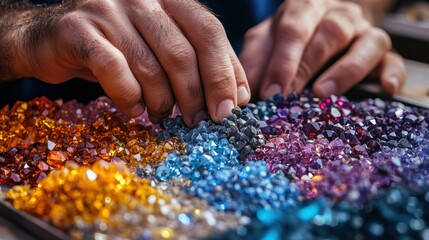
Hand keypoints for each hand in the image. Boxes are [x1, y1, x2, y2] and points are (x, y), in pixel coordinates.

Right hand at [17, 0, 249, 126]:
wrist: (52, 38)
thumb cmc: (119, 49)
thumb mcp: (163, 50)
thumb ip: (199, 64)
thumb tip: (238, 97)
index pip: (209, 32)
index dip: (224, 72)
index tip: (231, 109)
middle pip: (183, 51)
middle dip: (196, 95)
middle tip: (200, 122)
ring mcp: (108, 8)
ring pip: (150, 66)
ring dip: (162, 102)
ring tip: (163, 118)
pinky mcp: (78, 28)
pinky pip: (114, 71)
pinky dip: (129, 98)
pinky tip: (134, 111)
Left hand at [239, 0, 405, 99]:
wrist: (328, 19)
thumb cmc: (294, 34)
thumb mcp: (269, 38)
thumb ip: (256, 58)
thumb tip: (245, 91)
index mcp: (305, 9)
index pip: (293, 29)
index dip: (281, 62)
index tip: (270, 92)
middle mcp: (338, 15)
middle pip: (328, 34)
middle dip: (307, 66)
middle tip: (290, 96)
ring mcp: (363, 32)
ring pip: (365, 44)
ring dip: (345, 71)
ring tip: (323, 93)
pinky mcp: (383, 51)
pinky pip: (393, 60)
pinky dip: (391, 73)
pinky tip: (385, 88)